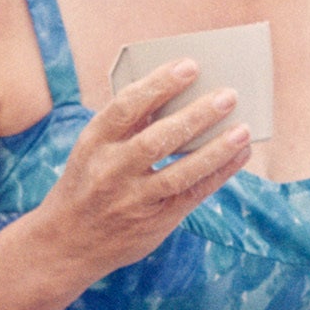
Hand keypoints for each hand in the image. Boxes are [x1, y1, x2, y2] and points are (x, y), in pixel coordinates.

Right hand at [31, 65, 253, 290]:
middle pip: (158, 139)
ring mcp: (133, 199)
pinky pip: (193, 194)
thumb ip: (127, 126)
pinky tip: (240, 155)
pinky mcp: (154, 222)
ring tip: (243, 130)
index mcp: (93, 142)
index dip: (159, 84)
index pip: (126, 107)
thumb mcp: (92, 150)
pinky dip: (220, 173)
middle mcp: (111, 170)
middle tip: (228, 96)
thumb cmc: (88, 183)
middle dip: (196, 116)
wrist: (67, 243)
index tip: (189, 66)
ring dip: (216, 150)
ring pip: (181, 172)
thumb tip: (178, 93)